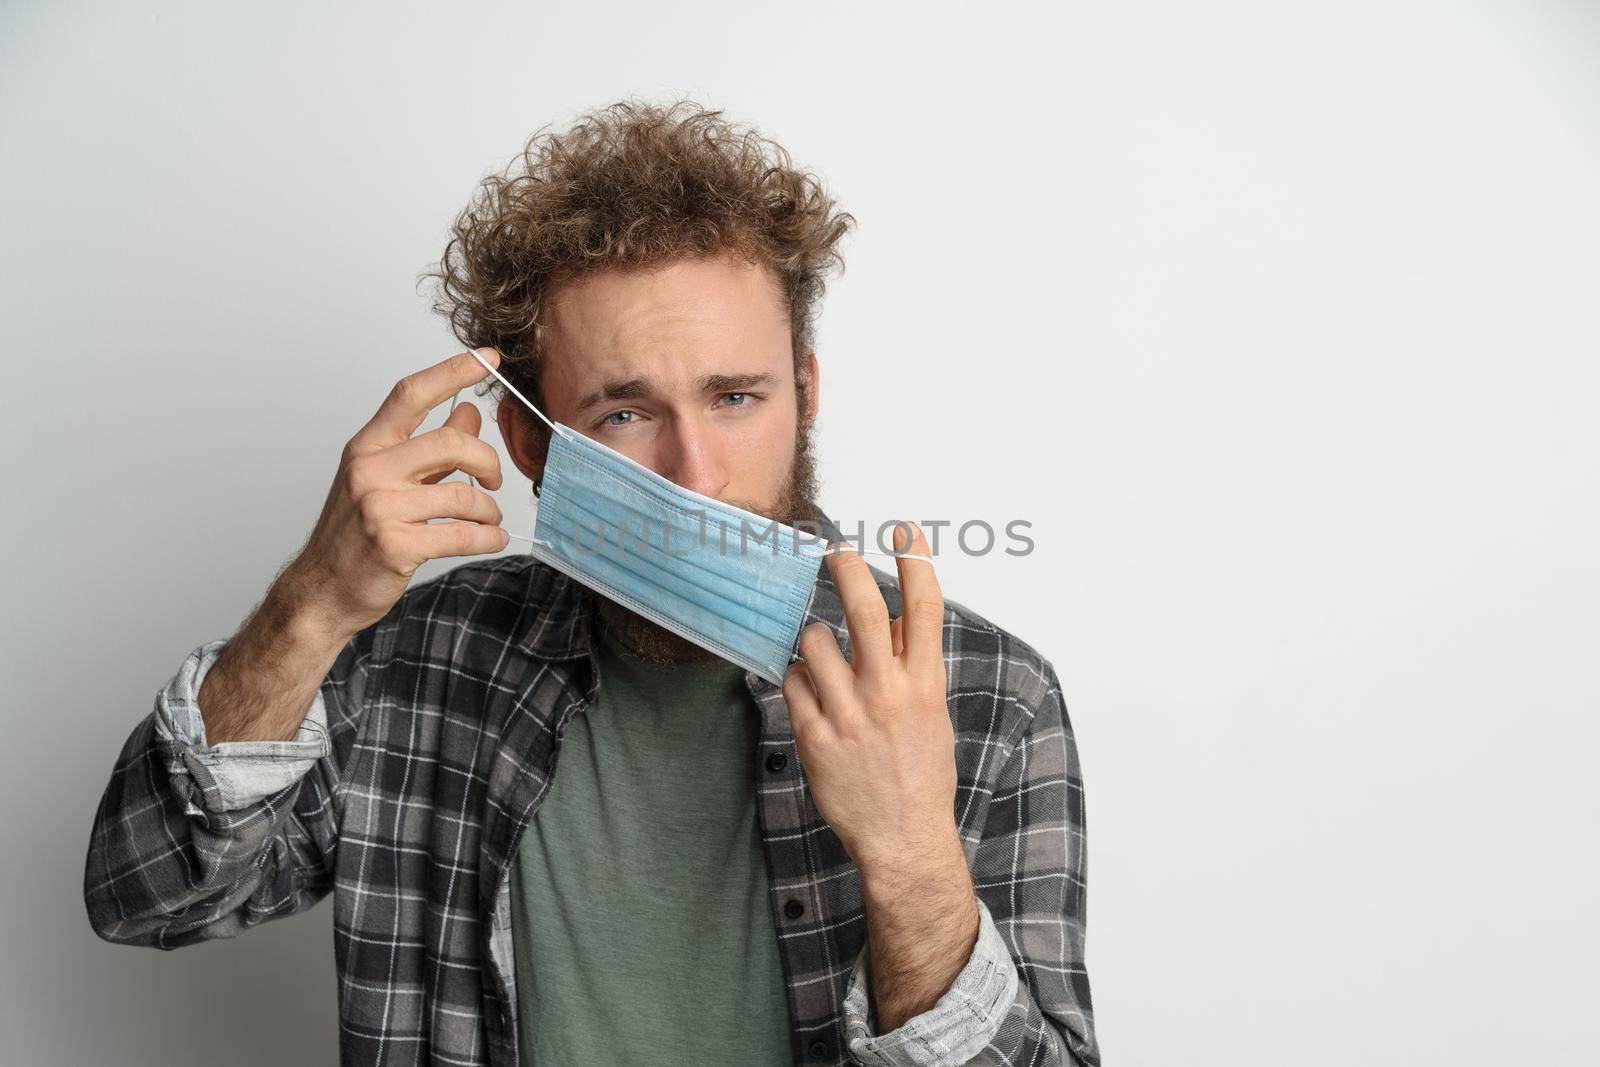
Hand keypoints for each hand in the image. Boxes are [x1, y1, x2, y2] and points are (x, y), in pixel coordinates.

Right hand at [280, 346, 509, 640]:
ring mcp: (379, 507)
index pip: (411, 394)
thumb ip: (429, 448)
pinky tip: (491, 540)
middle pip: (450, 441)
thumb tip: (471, 413)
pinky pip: (461, 534)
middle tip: (493, 481)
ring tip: (488, 520)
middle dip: (487, 460)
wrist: (322, 590)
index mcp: (368, 447)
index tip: (489, 357)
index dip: (453, 371)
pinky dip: (487, 538)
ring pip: (462, 495)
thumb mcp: (386, 479)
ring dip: (488, 510)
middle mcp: (369, 469)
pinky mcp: (394, 545)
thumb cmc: (354, 534)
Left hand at [781, 521, 958, 875]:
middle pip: (865, 610)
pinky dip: (798, 680)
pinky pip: (793, 683)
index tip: (904, 530)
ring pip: (814, 642)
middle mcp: (887, 694)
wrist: (903, 839)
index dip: (917, 561)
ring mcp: (848, 715)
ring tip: (821, 657)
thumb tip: (899, 620)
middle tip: (833, 546)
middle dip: (847, 567)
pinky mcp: (814, 736)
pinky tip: (810, 694)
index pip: (925, 610)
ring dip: (813, 639)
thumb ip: (914, 665)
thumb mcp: (932, 715)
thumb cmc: (920, 775)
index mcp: (924, 686)